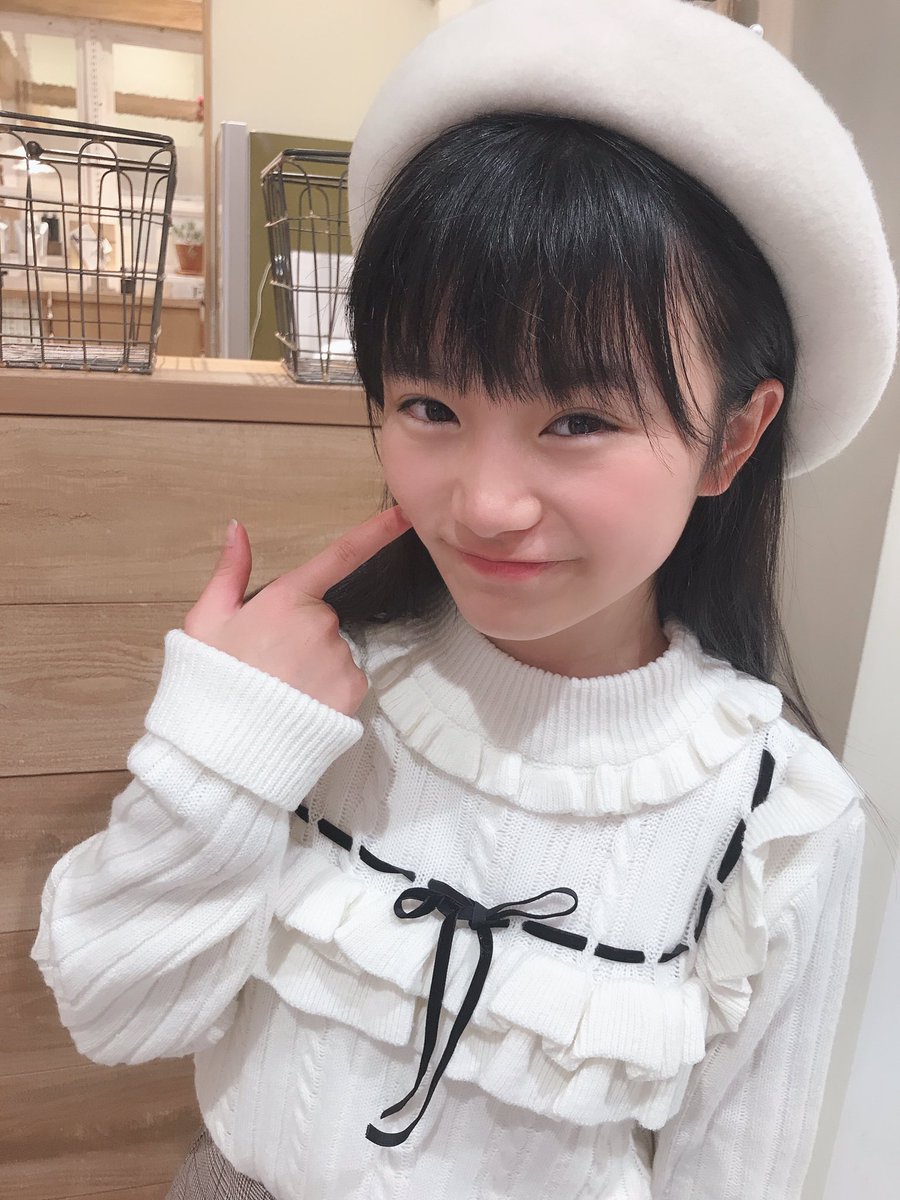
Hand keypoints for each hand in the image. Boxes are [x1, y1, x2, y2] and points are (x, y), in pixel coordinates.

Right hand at [182, 506, 413, 716]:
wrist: (225, 746)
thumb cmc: (210, 681)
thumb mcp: (206, 621)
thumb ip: (229, 572)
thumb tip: (238, 529)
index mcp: (287, 599)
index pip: (340, 556)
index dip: (377, 531)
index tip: (406, 515)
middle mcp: (322, 623)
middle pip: (322, 617)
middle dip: (301, 633)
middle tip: (267, 662)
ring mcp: (340, 657)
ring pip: (333, 651)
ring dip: (313, 664)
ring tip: (279, 688)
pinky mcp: (352, 689)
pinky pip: (344, 678)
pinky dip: (327, 688)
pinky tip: (299, 702)